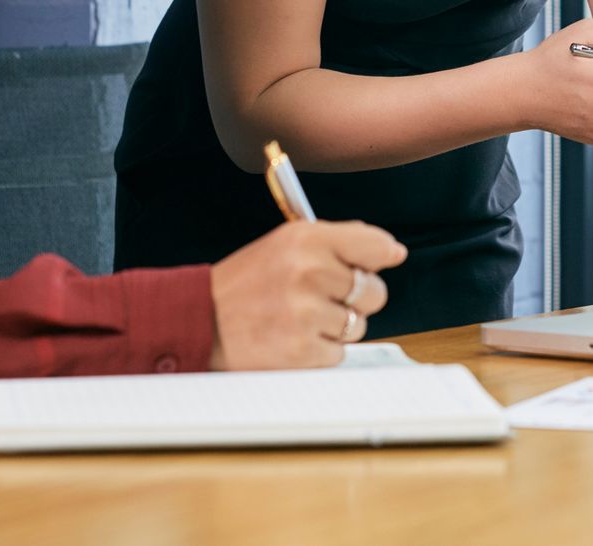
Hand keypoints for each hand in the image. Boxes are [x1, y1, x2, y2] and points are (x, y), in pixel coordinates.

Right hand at [207, 220, 404, 368]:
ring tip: (301, 318)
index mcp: (306, 239)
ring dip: (337, 326)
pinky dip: (321, 350)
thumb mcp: (285, 244)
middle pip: (374, 291)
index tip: (388, 258)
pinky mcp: (301, 350)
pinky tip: (293, 337)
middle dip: (358, 298)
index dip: (383, 254)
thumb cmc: (248, 282)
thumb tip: (391, 250)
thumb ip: (337, 241)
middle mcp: (309, 272)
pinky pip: (338, 353)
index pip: (373, 245)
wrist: (201, 319)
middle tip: (326, 296)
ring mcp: (306, 313)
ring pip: (358, 325)